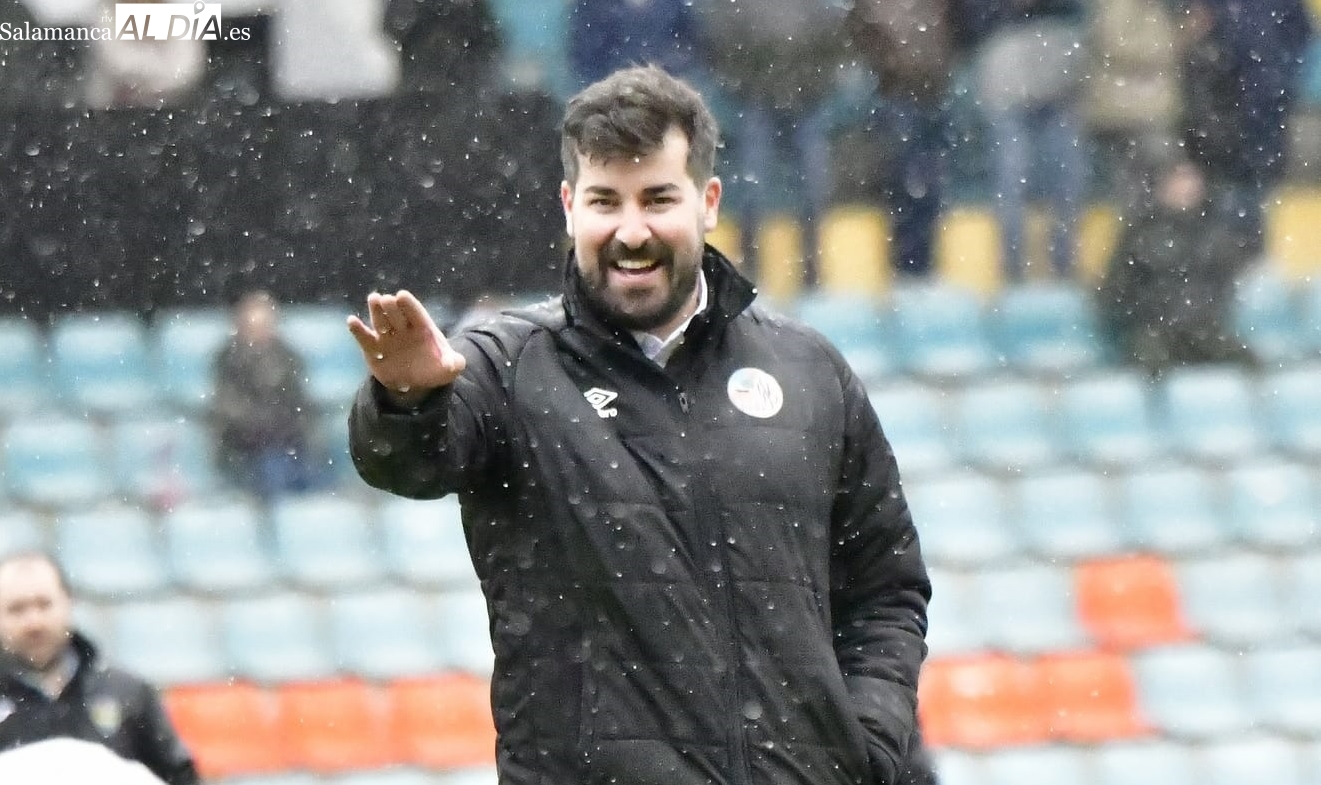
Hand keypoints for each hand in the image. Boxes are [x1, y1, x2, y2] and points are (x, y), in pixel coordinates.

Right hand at [347, 290, 465, 405]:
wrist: (415, 383)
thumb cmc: (434, 368)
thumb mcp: (449, 368)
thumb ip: (454, 364)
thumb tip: (454, 364)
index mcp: (423, 328)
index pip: (415, 313)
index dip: (409, 305)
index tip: (402, 296)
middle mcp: (403, 328)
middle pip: (396, 313)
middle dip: (392, 306)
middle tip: (387, 299)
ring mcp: (387, 337)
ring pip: (380, 320)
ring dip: (376, 311)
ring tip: (373, 299)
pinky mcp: (373, 349)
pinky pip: (365, 338)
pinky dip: (358, 330)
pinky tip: (351, 321)